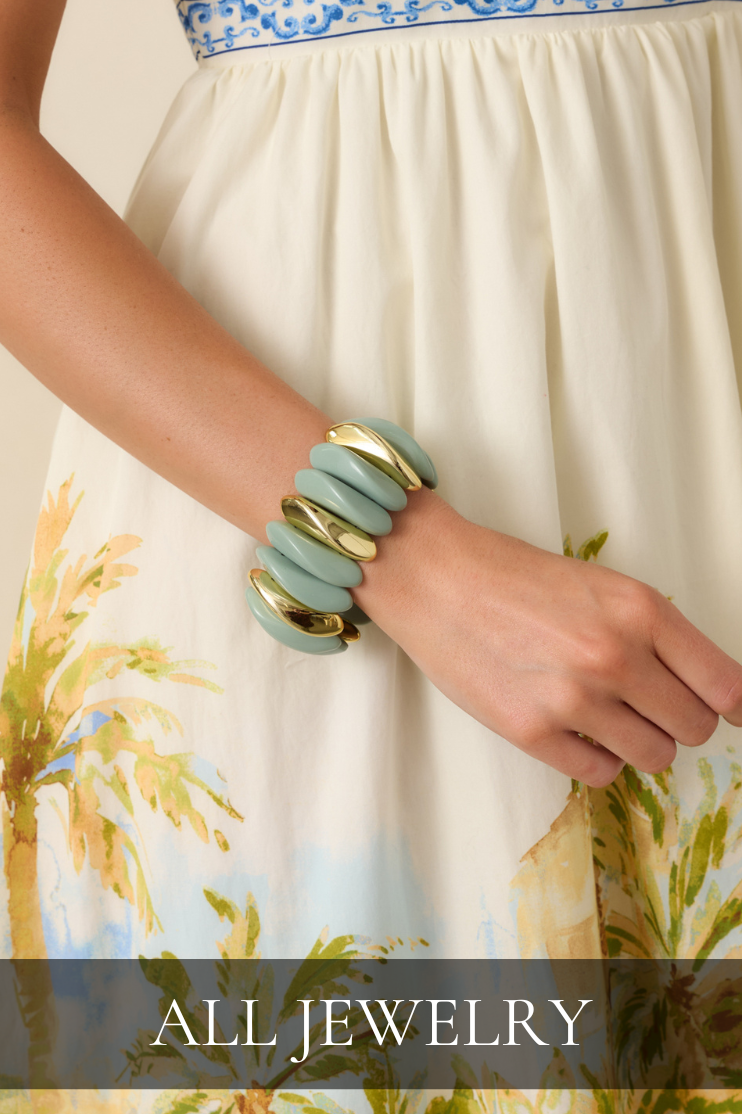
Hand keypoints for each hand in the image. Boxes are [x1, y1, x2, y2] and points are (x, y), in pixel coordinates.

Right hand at [355, 490, 741, 787]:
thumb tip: (700, 687)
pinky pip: (601, 775)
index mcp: (639, 610)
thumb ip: (651, 632)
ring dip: (640, 743)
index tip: (731, 714)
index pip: (724, 684)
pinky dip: (598, 760)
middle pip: (694, 727)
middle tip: (647, 706)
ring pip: (654, 756)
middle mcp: (614, 656)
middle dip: (678, 721)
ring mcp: (573, 698)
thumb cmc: (511, 577)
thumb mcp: (600, 586)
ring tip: (608, 718)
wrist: (435, 580)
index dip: (733, 706)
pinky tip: (576, 731)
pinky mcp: (532, 732)